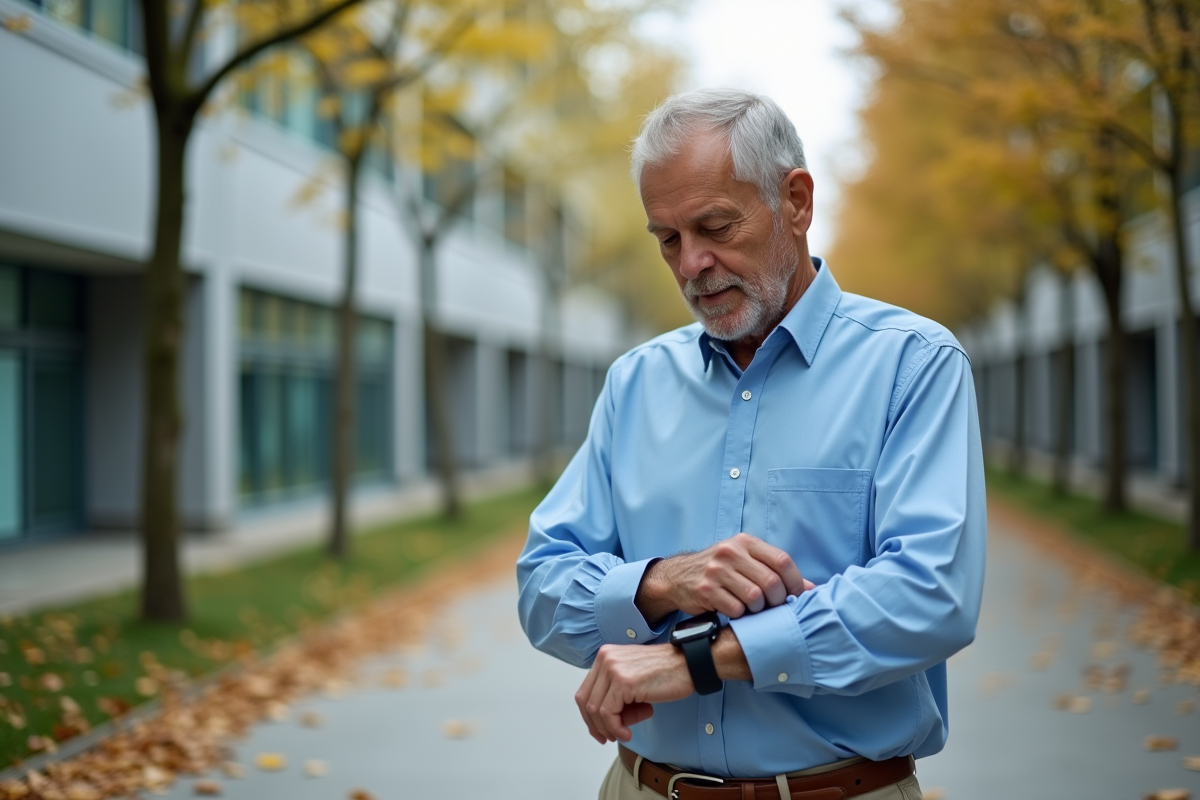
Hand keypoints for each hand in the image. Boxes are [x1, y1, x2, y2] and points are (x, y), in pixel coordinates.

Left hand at [575, 643, 692, 743]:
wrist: (689, 664)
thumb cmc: (667, 672)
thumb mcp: (632, 677)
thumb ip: (615, 692)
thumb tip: (604, 720)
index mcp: (606, 655)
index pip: (585, 690)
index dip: (589, 716)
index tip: (599, 730)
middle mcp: (606, 659)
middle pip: (586, 701)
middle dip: (595, 725)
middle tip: (608, 737)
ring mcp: (613, 669)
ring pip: (595, 710)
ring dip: (609, 728)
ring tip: (625, 732)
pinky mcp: (623, 682)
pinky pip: (608, 714)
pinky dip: (616, 728)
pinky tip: (627, 733)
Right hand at [636, 533, 813, 623]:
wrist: (678, 576)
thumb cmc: (720, 570)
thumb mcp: (746, 562)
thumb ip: (776, 572)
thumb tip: (811, 589)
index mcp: (745, 542)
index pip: (782, 560)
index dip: (794, 582)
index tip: (794, 596)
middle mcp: (730, 552)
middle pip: (771, 582)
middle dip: (776, 601)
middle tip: (771, 607)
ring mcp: (716, 570)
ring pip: (754, 597)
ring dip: (757, 610)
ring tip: (752, 609)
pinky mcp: (705, 589)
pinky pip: (735, 609)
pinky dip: (740, 615)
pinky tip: (734, 611)